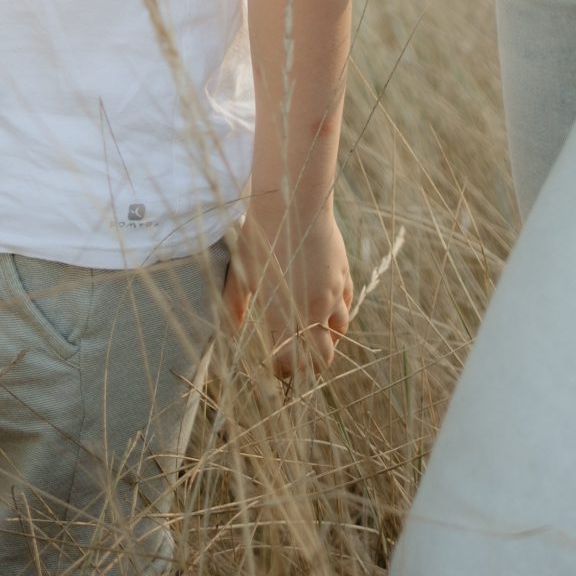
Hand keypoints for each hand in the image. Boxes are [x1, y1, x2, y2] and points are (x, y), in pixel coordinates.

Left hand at [224, 194, 352, 377]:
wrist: (293, 204)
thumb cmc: (260, 238)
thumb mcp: (241, 274)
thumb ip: (235, 306)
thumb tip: (230, 330)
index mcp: (285, 317)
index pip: (292, 365)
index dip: (285, 371)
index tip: (275, 368)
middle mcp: (313, 311)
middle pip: (322, 356)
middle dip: (310, 362)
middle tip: (296, 357)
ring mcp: (332, 294)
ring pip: (339, 330)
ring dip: (327, 337)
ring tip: (313, 334)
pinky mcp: (343, 275)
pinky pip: (346, 304)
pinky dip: (338, 312)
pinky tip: (328, 308)